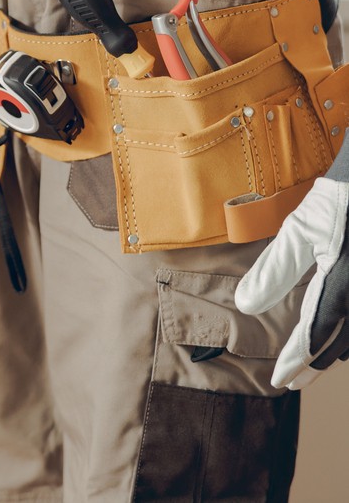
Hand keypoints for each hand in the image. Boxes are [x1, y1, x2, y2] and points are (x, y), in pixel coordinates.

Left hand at [236, 132, 348, 389]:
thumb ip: (273, 272)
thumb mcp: (299, 232)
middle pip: (339, 342)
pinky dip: (345, 330)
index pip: (316, 335)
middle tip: (292, 380)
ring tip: (309, 360)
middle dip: (314, 362)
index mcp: (342, 286)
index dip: (297, 361)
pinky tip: (335, 332)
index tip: (280, 381)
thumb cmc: (338, 201)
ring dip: (333, 349)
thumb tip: (243, 305)